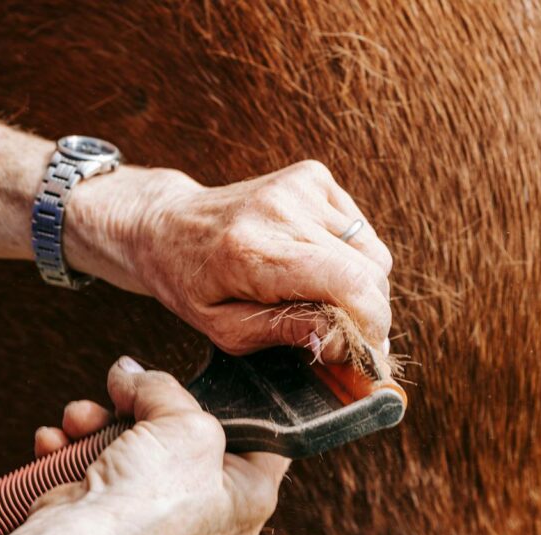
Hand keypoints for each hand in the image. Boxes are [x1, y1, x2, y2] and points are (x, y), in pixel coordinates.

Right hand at [27, 356, 289, 534]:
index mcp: (246, 496)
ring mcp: (154, 511)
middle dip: (143, 405)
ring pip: (132, 442)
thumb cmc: (150, 505)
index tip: (205, 378)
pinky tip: (60, 440)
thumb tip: (131, 373)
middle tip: (129, 392)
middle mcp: (205, 508)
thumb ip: (165, 388)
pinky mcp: (109, 510)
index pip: (257, 438)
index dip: (232, 403)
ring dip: (98, 421)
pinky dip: (75, 446)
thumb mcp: (187, 423)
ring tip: (82, 418)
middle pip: (181, 432)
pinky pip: (96, 462)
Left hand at [69, 161, 391, 358]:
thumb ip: (288, 333)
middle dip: (369, 313)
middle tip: (346, 336)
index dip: (371, 324)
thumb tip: (348, 343)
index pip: (346, 284)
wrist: (167, 224)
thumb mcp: (226, 330)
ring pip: (373, 253)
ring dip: (360, 286)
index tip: (366, 352)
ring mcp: (299, 186)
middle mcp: (279, 210)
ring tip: (318, 296)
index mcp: (251, 251)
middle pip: (368, 271)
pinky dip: (350, 256)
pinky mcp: (312, 176)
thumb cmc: (192, 284)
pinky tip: (312, 263)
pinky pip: (361, 231)